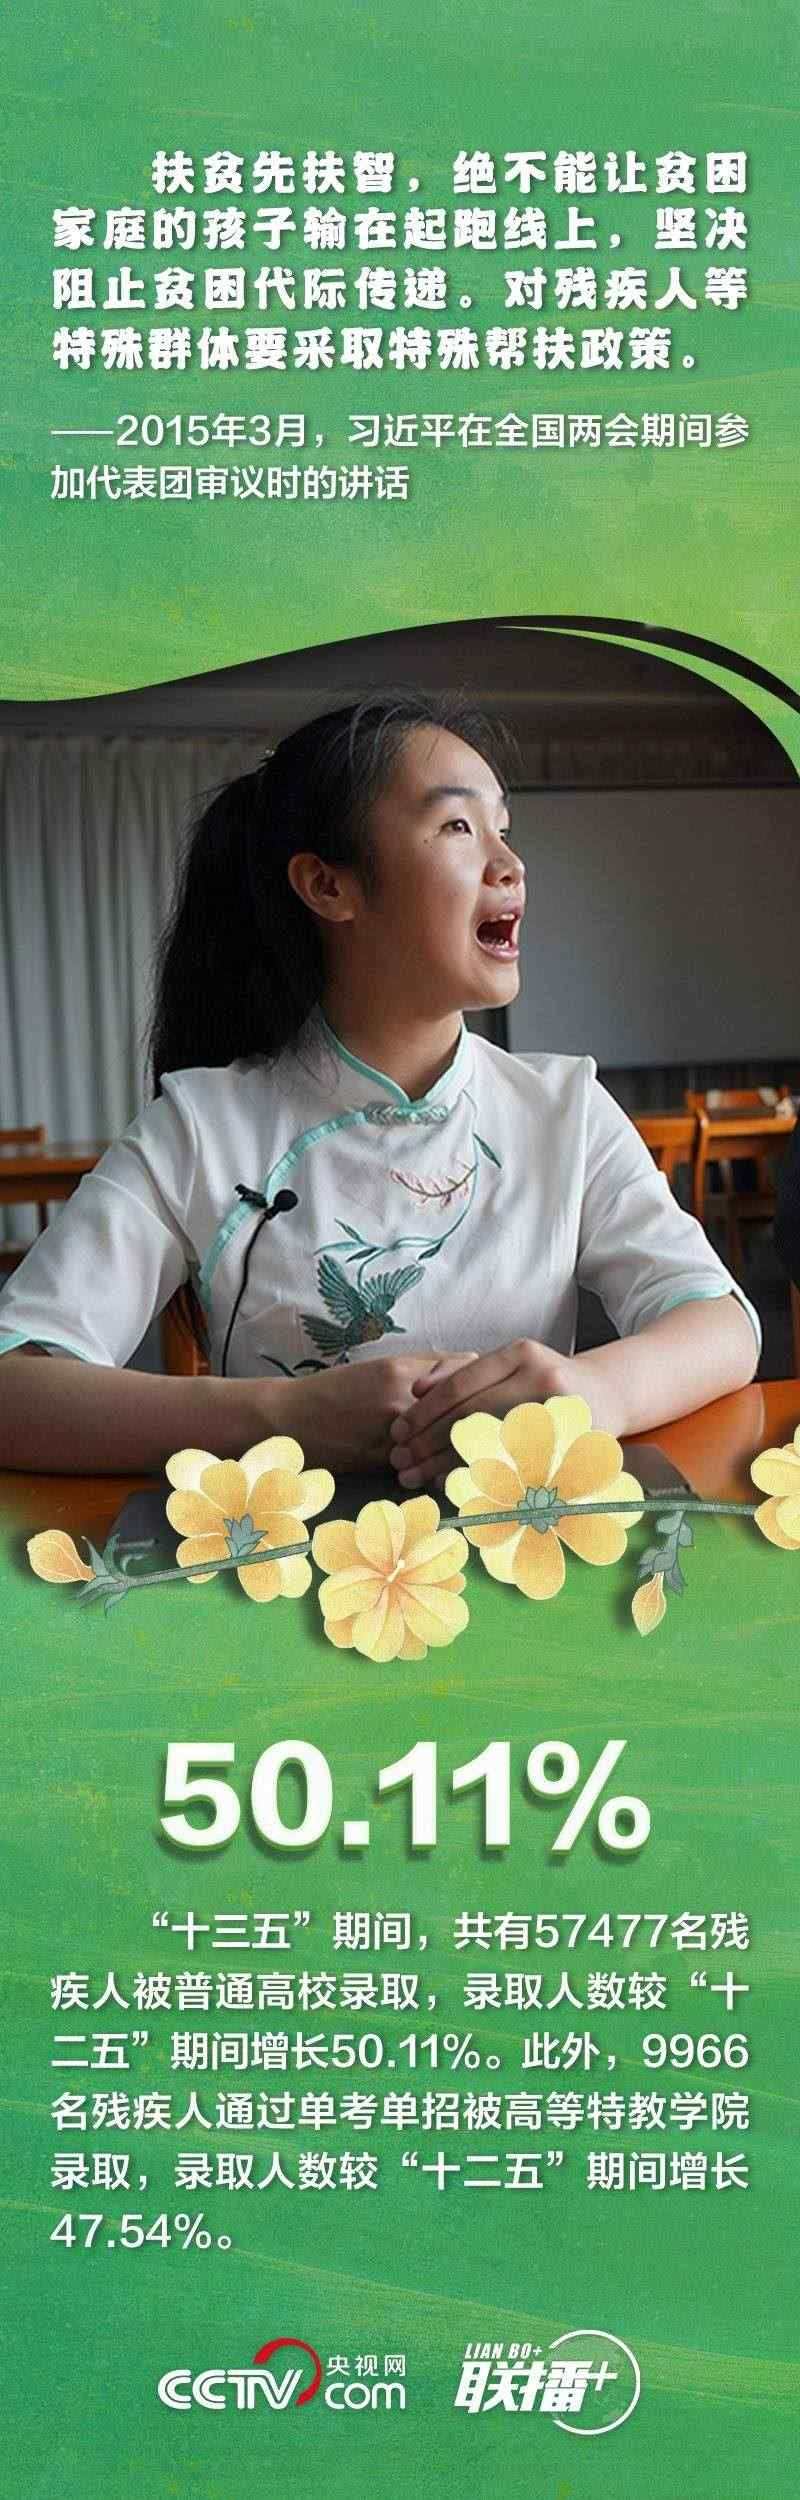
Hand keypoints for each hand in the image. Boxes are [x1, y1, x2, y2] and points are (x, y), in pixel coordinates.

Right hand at [272, 1351, 477, 1473]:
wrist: (289, 1419)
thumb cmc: (333, 1392)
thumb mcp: (378, 1369)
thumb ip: (421, 1370)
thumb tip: (466, 1371)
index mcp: (402, 1368)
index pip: (465, 1369)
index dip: (483, 1381)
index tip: (492, 1389)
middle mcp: (402, 1397)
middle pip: (466, 1401)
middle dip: (486, 1411)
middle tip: (504, 1419)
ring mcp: (394, 1430)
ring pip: (451, 1434)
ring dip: (469, 1439)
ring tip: (487, 1444)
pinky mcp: (385, 1459)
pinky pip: (429, 1462)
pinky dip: (443, 1463)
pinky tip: (454, 1466)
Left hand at [388, 1338, 572, 1485]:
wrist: (609, 1394)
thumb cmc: (544, 1381)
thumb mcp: (509, 1363)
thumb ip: (460, 1372)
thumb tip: (416, 1390)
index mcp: (521, 1354)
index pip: (459, 1387)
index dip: (423, 1413)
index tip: (397, 1433)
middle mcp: (543, 1379)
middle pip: (469, 1417)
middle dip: (426, 1443)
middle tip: (399, 1461)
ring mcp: (560, 1415)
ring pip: (488, 1447)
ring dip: (443, 1465)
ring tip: (414, 1477)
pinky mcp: (570, 1447)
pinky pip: (514, 1469)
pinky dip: (480, 1479)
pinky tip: (452, 1487)